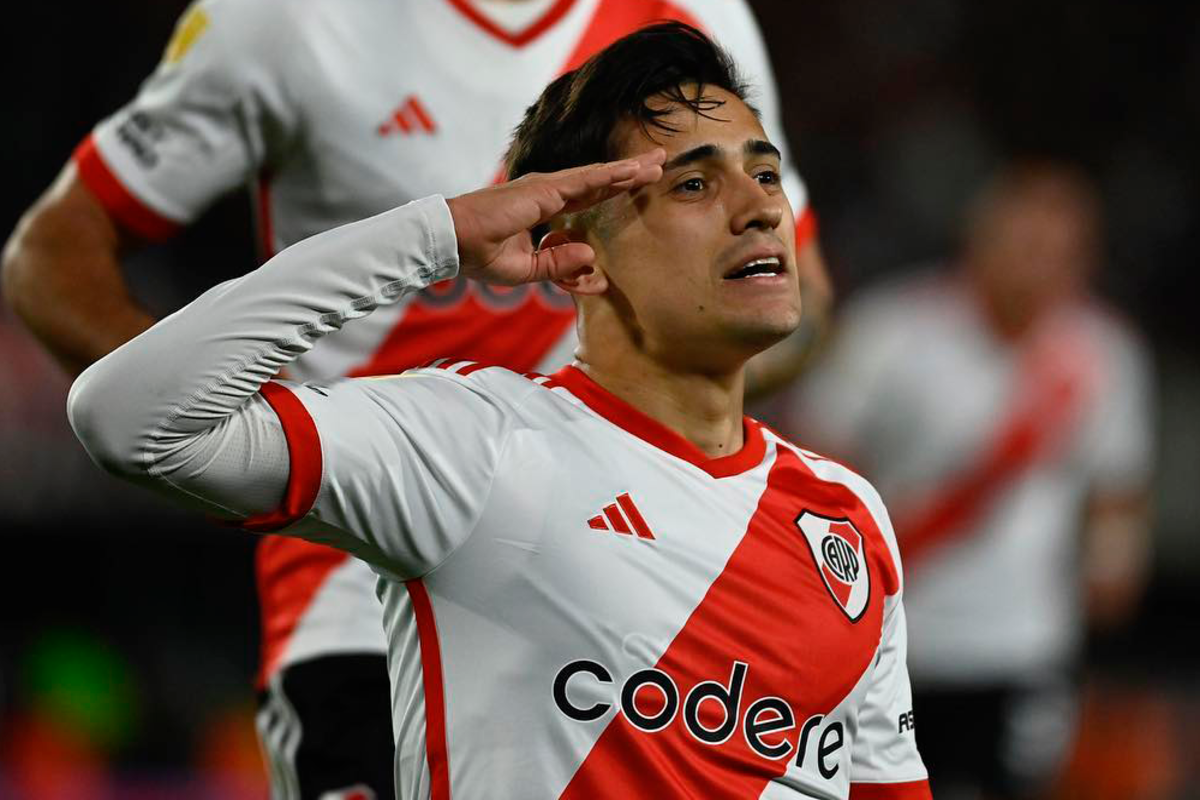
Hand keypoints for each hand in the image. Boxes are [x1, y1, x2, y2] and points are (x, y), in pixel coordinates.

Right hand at [446, 149, 664, 284]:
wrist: (453, 242)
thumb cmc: (479, 253)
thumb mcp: (526, 269)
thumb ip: (558, 265)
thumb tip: (591, 258)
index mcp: (543, 208)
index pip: (586, 199)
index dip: (612, 190)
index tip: (637, 188)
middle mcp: (547, 193)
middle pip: (598, 182)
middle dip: (629, 174)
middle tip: (659, 164)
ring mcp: (546, 189)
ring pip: (597, 177)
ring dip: (628, 171)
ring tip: (657, 163)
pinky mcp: (543, 190)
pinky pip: (584, 181)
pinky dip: (609, 175)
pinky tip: (631, 171)